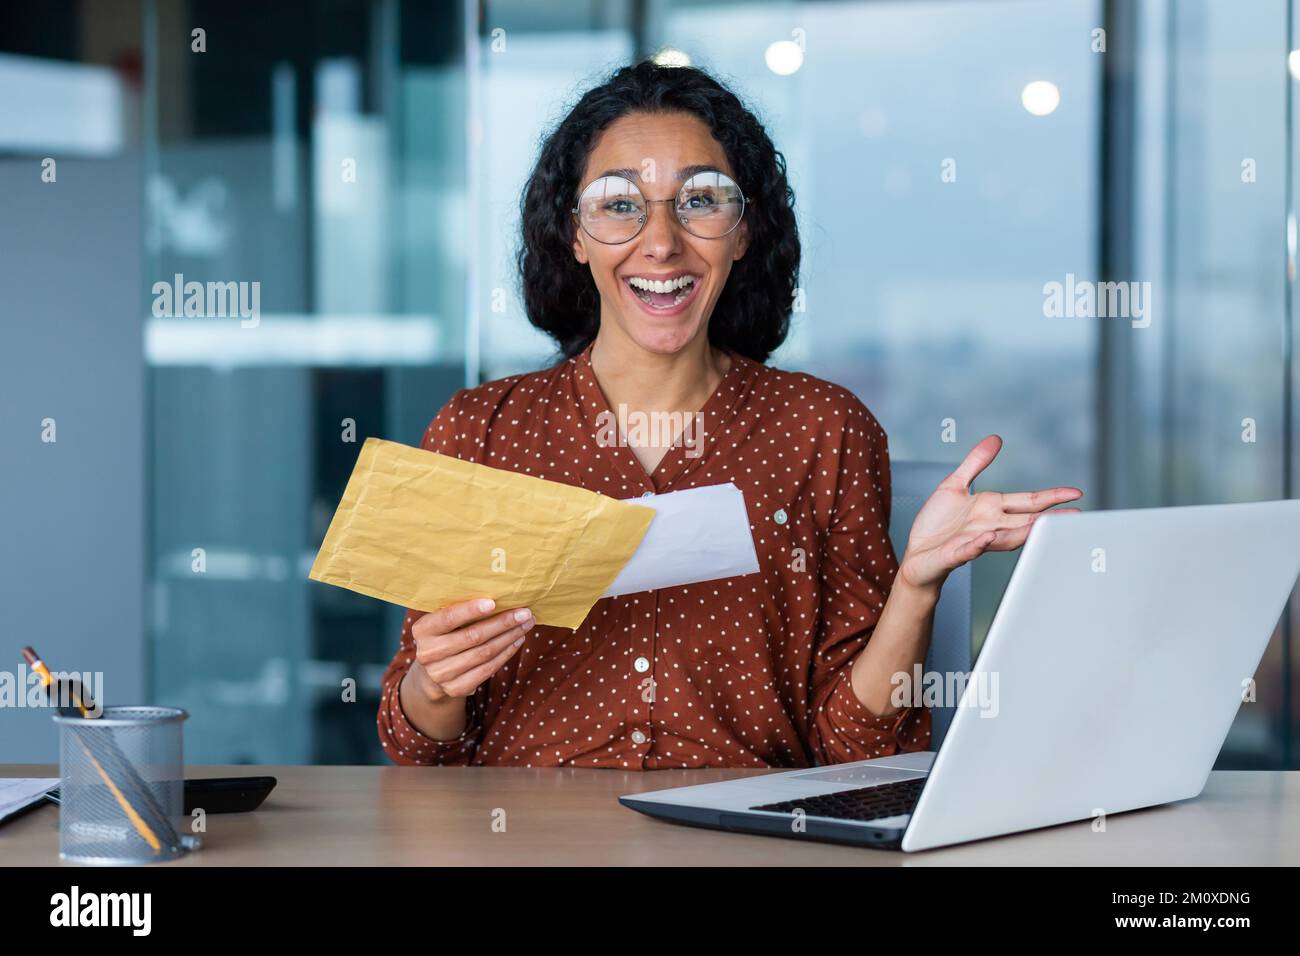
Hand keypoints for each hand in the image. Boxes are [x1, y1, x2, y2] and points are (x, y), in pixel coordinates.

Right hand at [408, 598, 533, 701]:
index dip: (470, 610)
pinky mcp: (456, 688)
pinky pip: (488, 669)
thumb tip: (499, 593)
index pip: (448, 618)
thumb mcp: (443, 621)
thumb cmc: (445, 635)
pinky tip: (517, 641)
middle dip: (502, 623)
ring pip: (484, 653)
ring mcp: (441, 674)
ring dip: (509, 637)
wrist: (432, 672)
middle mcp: (428, 653)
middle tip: (524, 613)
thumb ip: (460, 609)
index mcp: (422, 630)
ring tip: (525, 625)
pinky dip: (506, 654)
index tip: (494, 602)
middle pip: (472, 636)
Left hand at [898, 435, 1081, 591]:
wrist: (917, 555)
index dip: (1051, 497)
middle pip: (1025, 521)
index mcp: (991, 509)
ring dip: (1022, 532)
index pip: (1028, 501)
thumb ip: (975, 463)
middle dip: (1048, 518)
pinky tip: (987, 537)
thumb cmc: (937, 525)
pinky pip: (968, 550)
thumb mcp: (955, 485)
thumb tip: (995, 439)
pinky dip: (977, 545)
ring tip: (1043, 524)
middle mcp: (989, 526)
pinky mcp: (954, 554)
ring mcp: (974, 541)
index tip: (1075, 493)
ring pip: (1005, 538)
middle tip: (1075, 517)